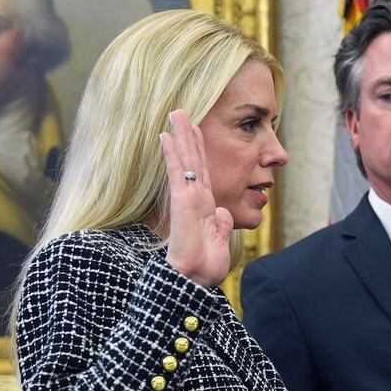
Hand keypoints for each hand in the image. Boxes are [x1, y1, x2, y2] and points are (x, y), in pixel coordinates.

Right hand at [160, 110, 232, 286]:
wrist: (195, 279)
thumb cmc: (205, 266)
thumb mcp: (220, 241)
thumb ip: (222, 224)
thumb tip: (224, 213)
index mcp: (204, 206)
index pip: (202, 172)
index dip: (200, 151)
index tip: (197, 131)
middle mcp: (194, 198)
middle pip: (192, 160)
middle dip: (188, 135)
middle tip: (181, 111)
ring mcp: (186, 198)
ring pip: (184, 160)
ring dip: (180, 136)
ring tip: (176, 113)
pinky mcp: (181, 202)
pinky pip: (177, 173)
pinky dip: (172, 154)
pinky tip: (166, 136)